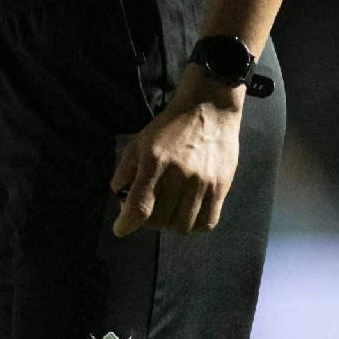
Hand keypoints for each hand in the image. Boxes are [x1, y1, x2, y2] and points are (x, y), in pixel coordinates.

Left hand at [111, 68, 244, 236]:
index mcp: (155, 162)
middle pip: (160, 219)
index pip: (140, 205)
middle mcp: (180, 175)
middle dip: (147, 222)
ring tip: (166, 214)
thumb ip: (126, 169)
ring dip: (169, 226)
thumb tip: (117, 194)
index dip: (127, 223)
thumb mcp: (139, 141)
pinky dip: (193, 227)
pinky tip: (185, 216)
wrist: (208, 110)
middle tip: (146, 213)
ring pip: (183, 225)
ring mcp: (203, 183)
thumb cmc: (169, 126)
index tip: (120, 229)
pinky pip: (207, 222)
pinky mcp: (221, 187)